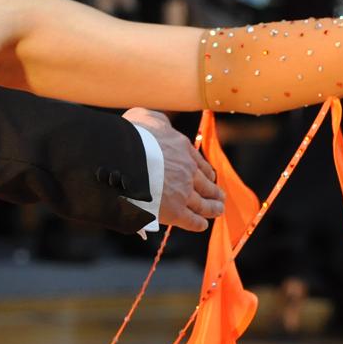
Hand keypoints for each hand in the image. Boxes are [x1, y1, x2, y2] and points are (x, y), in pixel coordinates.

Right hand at [123, 108, 222, 232]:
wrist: (122, 158)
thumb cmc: (130, 137)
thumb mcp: (145, 117)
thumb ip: (157, 121)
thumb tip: (162, 125)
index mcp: (181, 148)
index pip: (198, 162)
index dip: (205, 171)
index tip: (210, 176)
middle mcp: (187, 170)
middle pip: (205, 183)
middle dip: (213, 190)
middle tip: (220, 196)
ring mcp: (183, 191)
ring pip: (203, 203)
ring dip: (212, 208)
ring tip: (218, 210)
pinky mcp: (174, 211)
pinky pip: (190, 220)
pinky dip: (197, 223)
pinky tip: (202, 225)